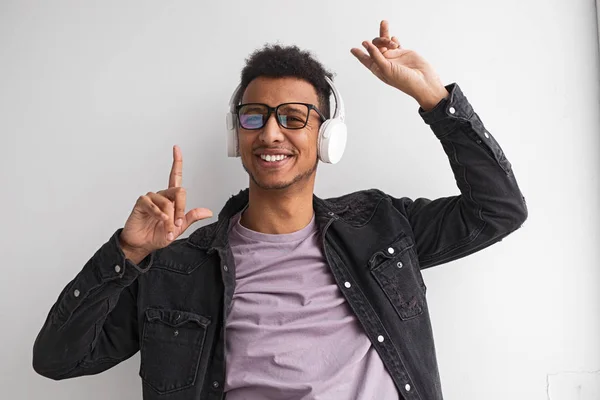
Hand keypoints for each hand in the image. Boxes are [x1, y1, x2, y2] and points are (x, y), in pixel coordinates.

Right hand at [119, 145, 212, 260]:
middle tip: (177, 224)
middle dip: (181, 209)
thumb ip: (191, 218)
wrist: (142, 245)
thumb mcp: (179, 228)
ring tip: (167, 229)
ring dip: (169, 218)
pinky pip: (152, 203)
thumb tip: (208, 212)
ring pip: (167, 202)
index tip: (176, 148)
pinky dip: (158, 213)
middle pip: (178, 191)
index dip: (177, 161)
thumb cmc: (157, 235)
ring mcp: (151, 198)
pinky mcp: (141, 203)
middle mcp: (161, 195)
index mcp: (171, 199)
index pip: (175, 176)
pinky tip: (159, 220)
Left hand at [351, 20, 448, 109]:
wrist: (423, 81)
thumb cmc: (404, 81)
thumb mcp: (386, 69)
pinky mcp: (404, 53)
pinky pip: (395, 44)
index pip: (366, 60)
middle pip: (375, 47)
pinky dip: (392, 39)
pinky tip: (393, 38)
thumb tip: (366, 44)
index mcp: (378, 69)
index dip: (359, 54)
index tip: (352, 49)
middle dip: (378, 40)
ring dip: (384, 33)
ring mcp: (394, 57)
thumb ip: (376, 56)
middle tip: (384, 40)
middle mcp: (385, 62)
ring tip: (384, 23)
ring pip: (385, 42)